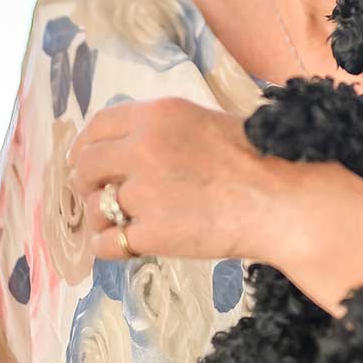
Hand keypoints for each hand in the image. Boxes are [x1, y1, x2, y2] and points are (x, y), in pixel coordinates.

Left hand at [67, 96, 295, 263]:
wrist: (278, 201)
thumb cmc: (256, 158)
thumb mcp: (204, 122)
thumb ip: (162, 129)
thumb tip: (127, 145)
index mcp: (156, 116)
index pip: (99, 126)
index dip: (85, 146)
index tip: (84, 161)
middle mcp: (142, 149)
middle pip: (87, 165)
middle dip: (86, 183)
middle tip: (100, 196)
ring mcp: (144, 193)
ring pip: (94, 208)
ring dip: (102, 218)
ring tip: (123, 224)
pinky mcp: (151, 233)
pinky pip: (107, 244)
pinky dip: (110, 247)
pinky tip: (126, 244)